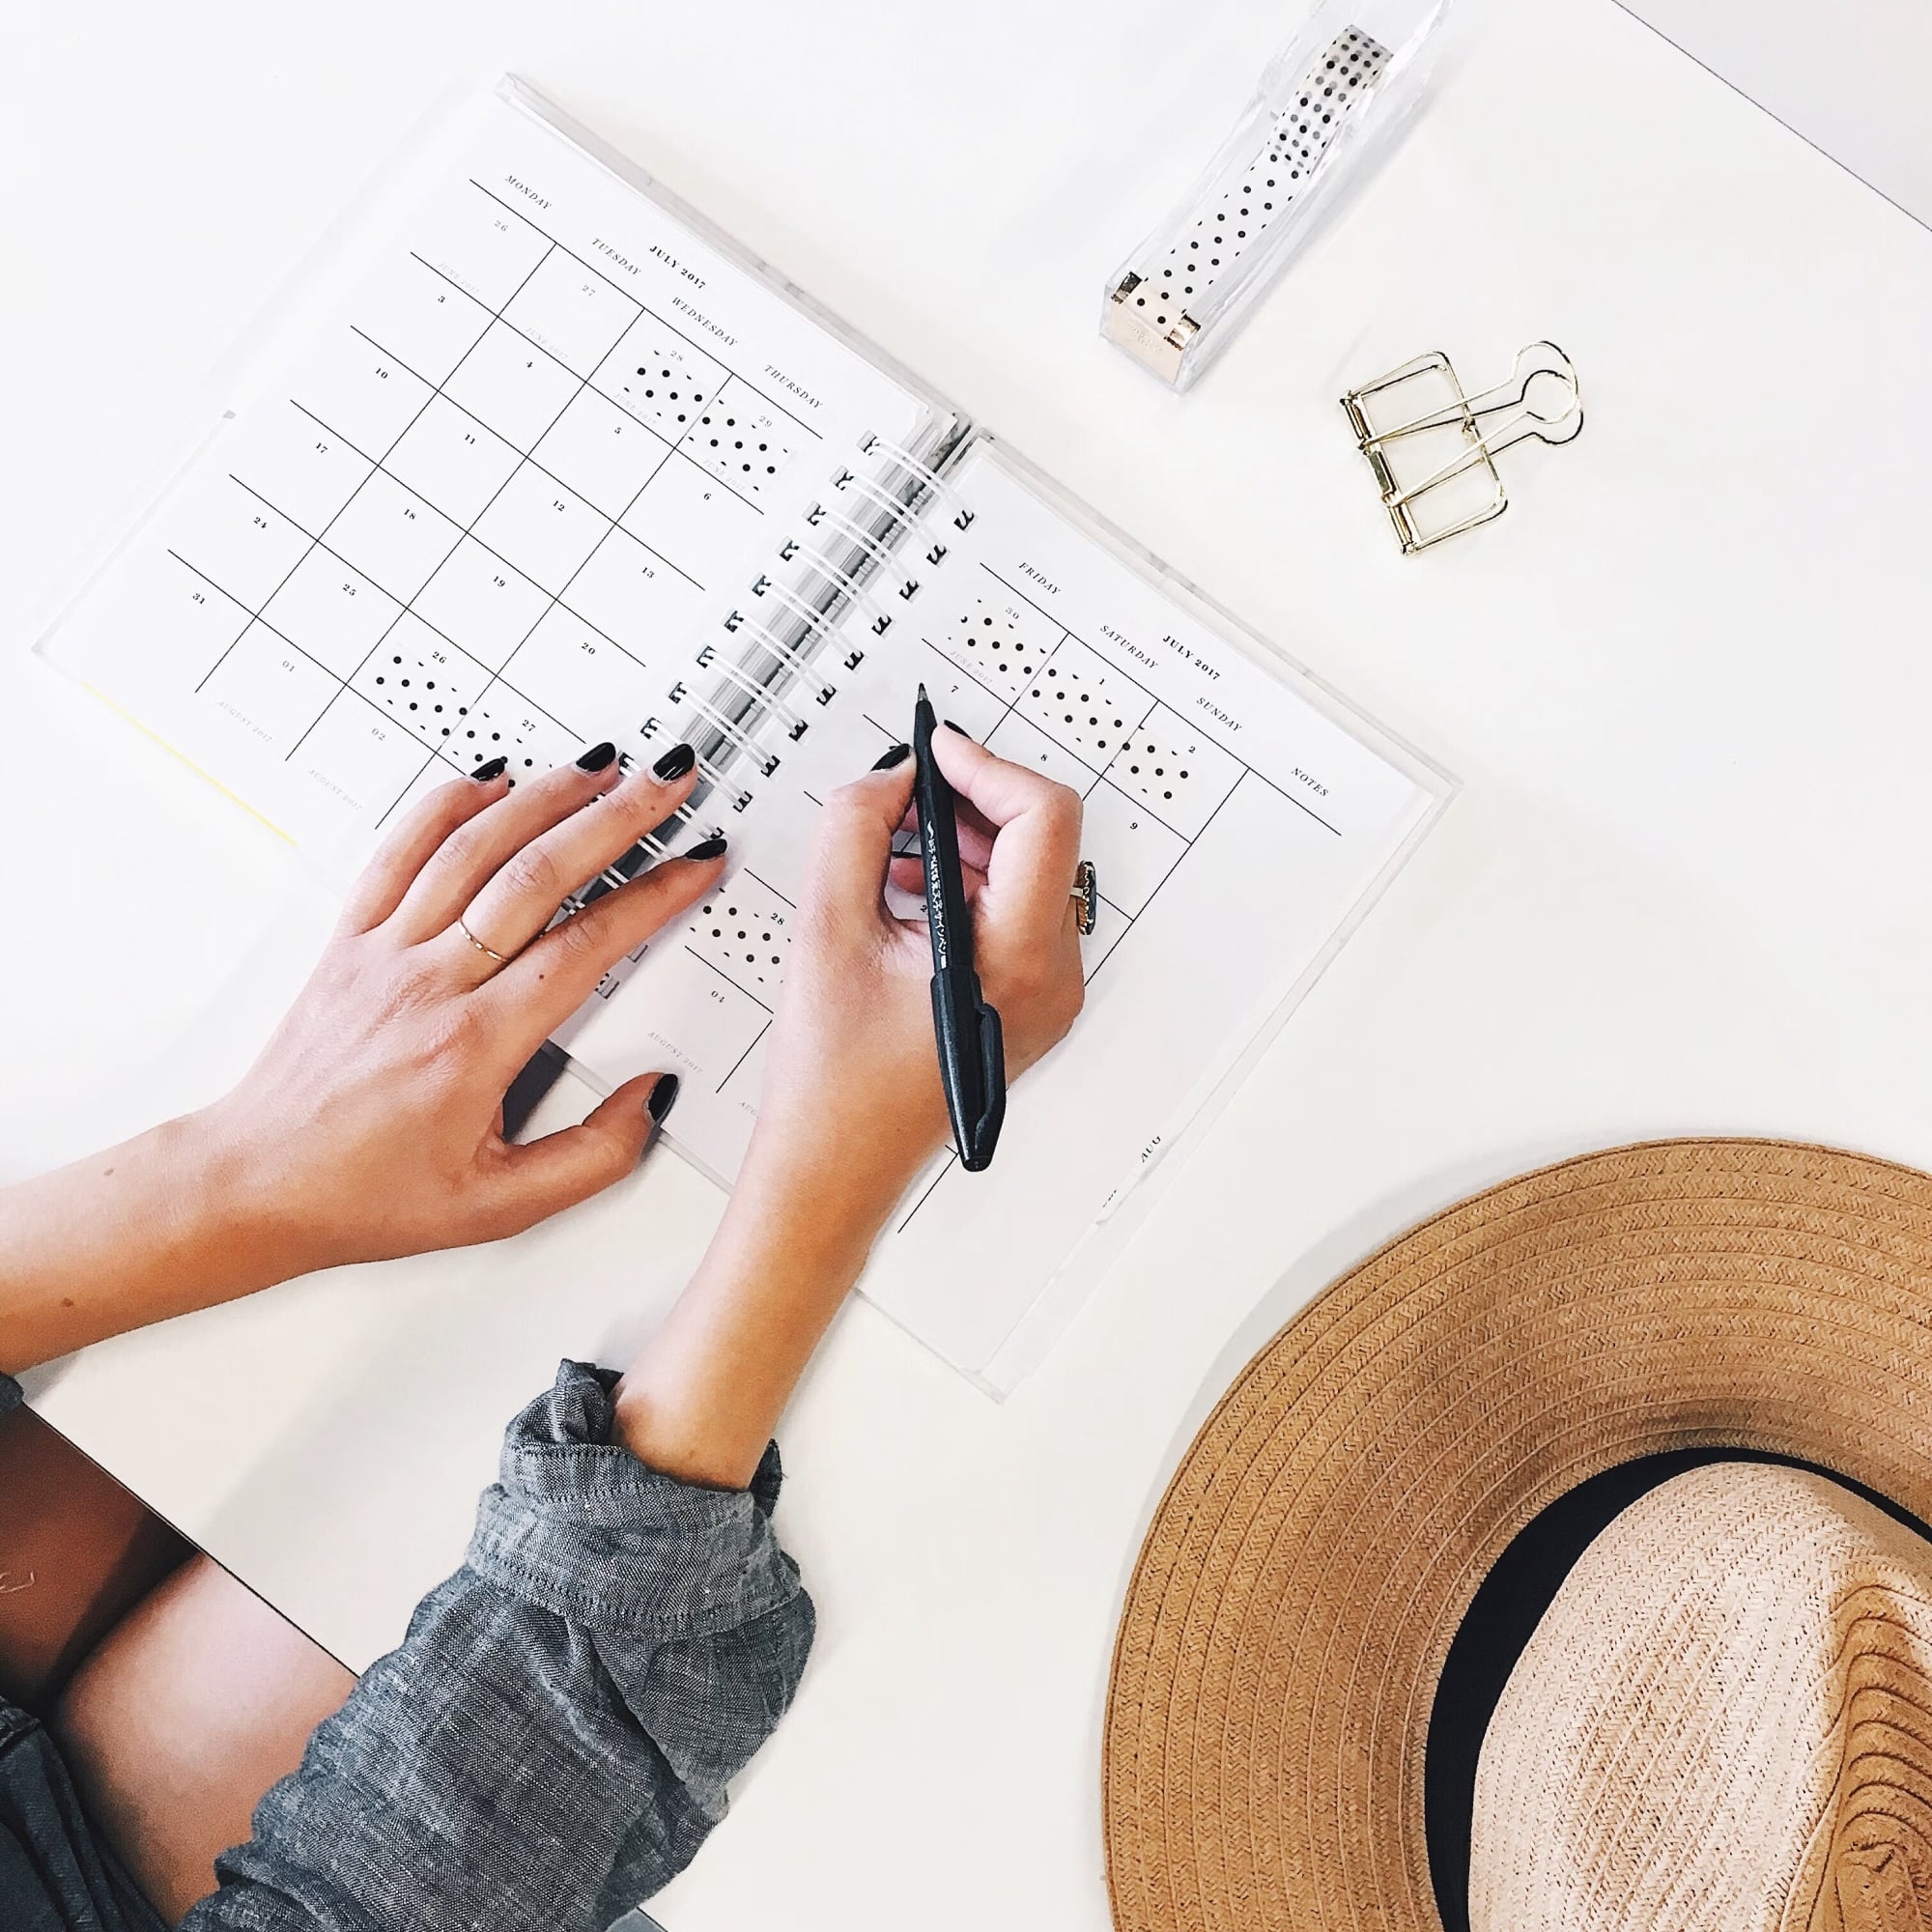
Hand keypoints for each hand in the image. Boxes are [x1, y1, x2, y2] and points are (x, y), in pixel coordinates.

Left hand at [202, 746, 723, 1277]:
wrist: (256, 1183)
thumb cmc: (365, 1195)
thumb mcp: (499, 1209)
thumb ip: (592, 1157)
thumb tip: (650, 1098)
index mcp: (473, 1047)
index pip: (584, 946)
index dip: (651, 897)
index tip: (694, 865)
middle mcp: (428, 984)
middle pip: (536, 874)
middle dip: (616, 817)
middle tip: (666, 783)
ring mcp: (383, 953)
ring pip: (472, 848)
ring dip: (544, 796)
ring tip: (601, 766)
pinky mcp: (349, 940)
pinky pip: (398, 850)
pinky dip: (446, 803)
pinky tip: (490, 779)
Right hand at [611, 732, 1087, 1485]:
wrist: (833, 1170)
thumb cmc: (831, 1085)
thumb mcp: (826, 931)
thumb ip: (855, 828)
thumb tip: (890, 777)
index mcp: (1016, 962)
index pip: (1044, 818)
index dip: (985, 767)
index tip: (935, 752)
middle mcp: (1051, 979)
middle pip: (1042, 840)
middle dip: (970, 802)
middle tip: (904, 793)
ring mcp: (1047, 994)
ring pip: (1028, 873)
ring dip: (963, 842)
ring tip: (892, 850)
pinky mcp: (1028, 1000)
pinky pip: (1013, 912)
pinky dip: (965, 883)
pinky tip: (906, 891)